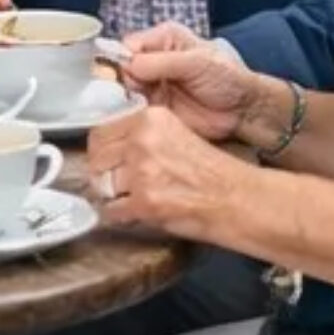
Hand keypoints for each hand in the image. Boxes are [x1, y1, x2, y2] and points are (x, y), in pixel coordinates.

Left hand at [88, 106, 246, 240]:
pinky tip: (132, 214)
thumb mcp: (175, 133)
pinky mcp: (145, 201)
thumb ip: (142, 134)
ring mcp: (142, 171)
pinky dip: (118, 216)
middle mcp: (143, 140)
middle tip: (112, 184)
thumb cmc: (211, 171)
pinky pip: (112, 211)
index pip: (101, 132)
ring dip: (112, 196)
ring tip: (128, 199)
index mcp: (150, 118)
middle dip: (102, 174)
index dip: (101, 151)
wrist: (236, 198)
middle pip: (97, 159)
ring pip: (103, 186)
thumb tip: (109, 146)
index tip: (105, 161)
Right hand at [119, 22, 260, 141]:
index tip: (126, 74)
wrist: (244, 111)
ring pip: (123, 90)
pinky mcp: (153, 109)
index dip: (122, 59)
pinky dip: (131, 114)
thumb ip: (162, 62)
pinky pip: (132, 110)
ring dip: (126, 99)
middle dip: (122, 81)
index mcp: (162, 39)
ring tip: (141, 104)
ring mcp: (151, 86)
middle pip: (120, 68)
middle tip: (135, 92)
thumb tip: (128, 64)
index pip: (128, 45)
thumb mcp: (197, 63)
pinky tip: (140, 116)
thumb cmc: (228, 78)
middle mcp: (152, 60)